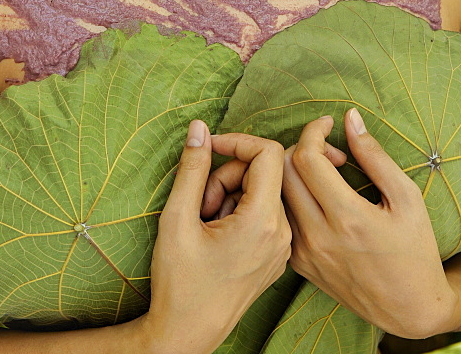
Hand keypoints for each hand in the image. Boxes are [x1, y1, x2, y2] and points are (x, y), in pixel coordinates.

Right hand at [144, 119, 291, 353]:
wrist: (187, 334)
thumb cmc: (179, 282)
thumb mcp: (178, 218)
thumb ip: (192, 167)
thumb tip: (199, 128)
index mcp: (262, 222)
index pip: (268, 152)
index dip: (237, 141)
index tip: (209, 148)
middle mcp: (282, 233)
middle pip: (265, 171)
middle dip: (229, 173)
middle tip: (201, 200)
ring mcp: (282, 247)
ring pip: (264, 191)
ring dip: (233, 192)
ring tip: (206, 220)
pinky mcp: (277, 256)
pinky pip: (266, 213)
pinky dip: (241, 210)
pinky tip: (218, 232)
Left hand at [281, 111, 457, 339]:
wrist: (411, 310)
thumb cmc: (415, 250)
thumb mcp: (406, 197)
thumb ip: (374, 155)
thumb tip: (350, 118)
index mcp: (347, 217)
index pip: (307, 158)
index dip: (314, 131)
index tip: (329, 124)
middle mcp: (319, 236)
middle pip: (284, 172)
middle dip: (303, 147)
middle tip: (332, 151)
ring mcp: (306, 253)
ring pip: (279, 194)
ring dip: (295, 172)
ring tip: (326, 173)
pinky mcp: (300, 265)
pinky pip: (283, 217)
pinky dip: (293, 198)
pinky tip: (318, 198)